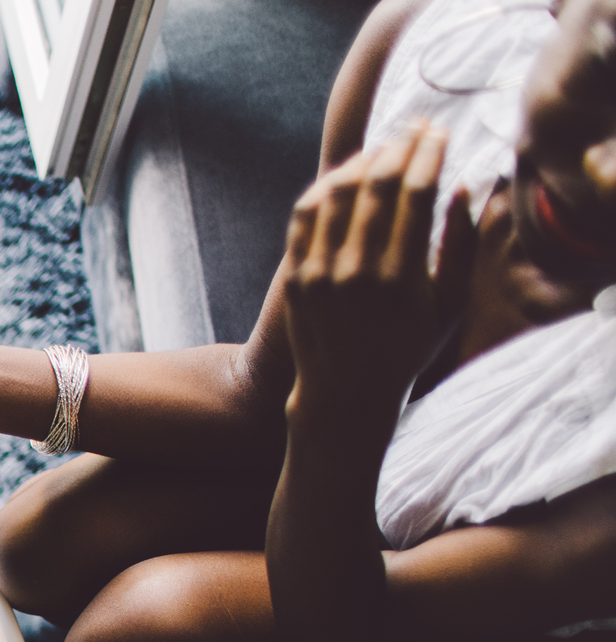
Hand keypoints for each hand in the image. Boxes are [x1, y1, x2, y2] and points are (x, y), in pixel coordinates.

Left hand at [282, 122, 476, 413]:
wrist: (344, 395)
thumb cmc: (407, 349)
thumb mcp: (450, 306)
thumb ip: (462, 246)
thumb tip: (466, 185)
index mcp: (402, 277)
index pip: (416, 192)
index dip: (429, 152)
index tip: (440, 132)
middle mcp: (357, 272)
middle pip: (377, 183)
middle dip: (400, 144)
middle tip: (415, 126)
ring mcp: (320, 274)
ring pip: (337, 192)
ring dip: (362, 158)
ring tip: (383, 147)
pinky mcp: (295, 277)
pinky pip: (305, 215)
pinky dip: (326, 186)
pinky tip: (346, 174)